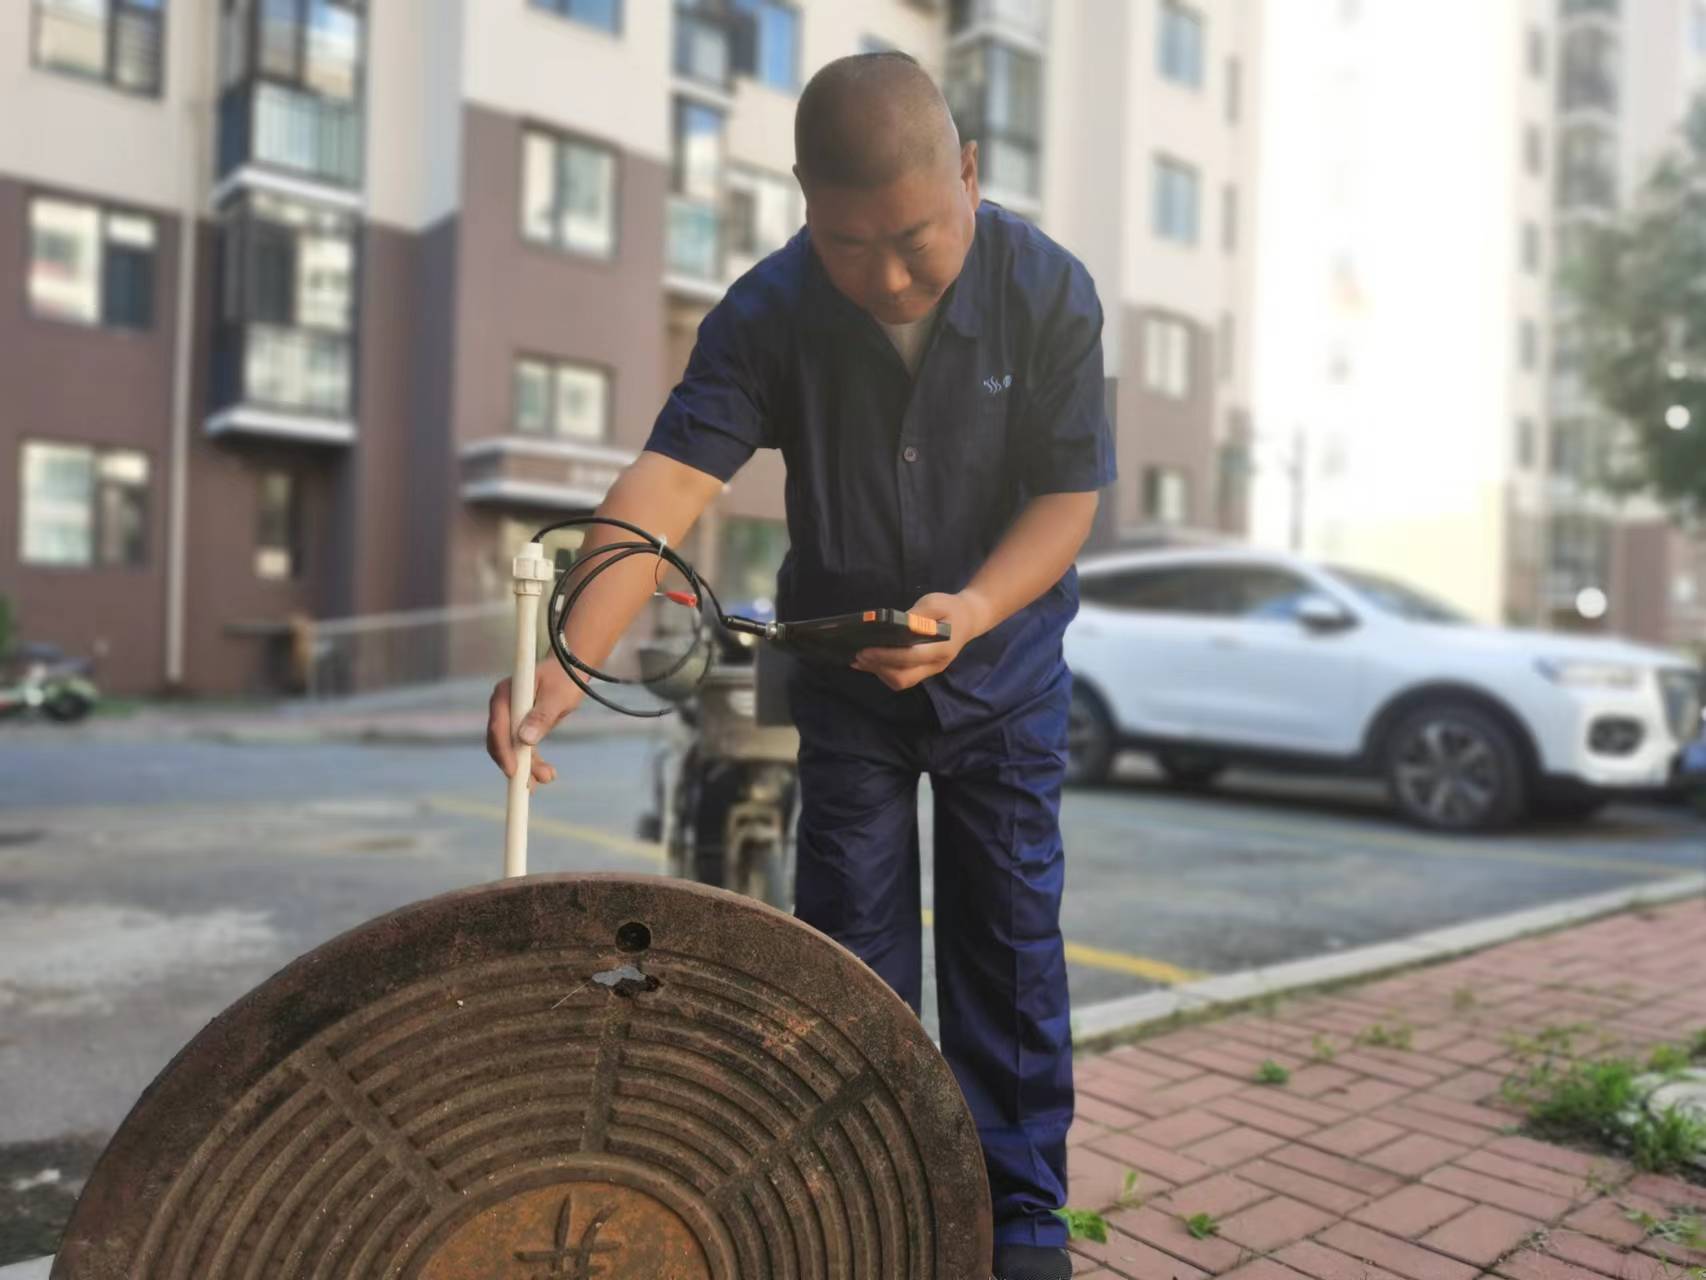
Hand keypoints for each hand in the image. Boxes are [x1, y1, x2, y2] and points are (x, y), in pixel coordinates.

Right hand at [486, 667, 584, 790]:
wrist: (572, 670)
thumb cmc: (565, 678)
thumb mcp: (557, 696)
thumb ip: (542, 716)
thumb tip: (525, 739)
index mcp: (506, 694)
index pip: (498, 727)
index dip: (504, 751)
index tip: (513, 771)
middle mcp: (503, 707)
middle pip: (502, 742)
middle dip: (516, 764)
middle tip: (532, 784)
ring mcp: (511, 717)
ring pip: (513, 749)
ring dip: (528, 767)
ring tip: (548, 778)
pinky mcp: (521, 726)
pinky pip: (523, 748)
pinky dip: (533, 762)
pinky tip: (547, 774)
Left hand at [851, 591, 995, 691]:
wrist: (970, 619)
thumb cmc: (951, 609)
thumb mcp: (935, 603)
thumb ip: (916, 615)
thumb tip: (892, 624)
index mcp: (942, 648)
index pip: (910, 657)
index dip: (886, 655)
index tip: (865, 649)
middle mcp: (936, 665)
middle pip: (904, 677)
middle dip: (879, 669)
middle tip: (858, 656)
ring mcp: (930, 671)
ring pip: (901, 681)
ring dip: (879, 672)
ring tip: (859, 660)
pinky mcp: (923, 671)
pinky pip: (902, 677)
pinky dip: (884, 671)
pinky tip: (870, 662)